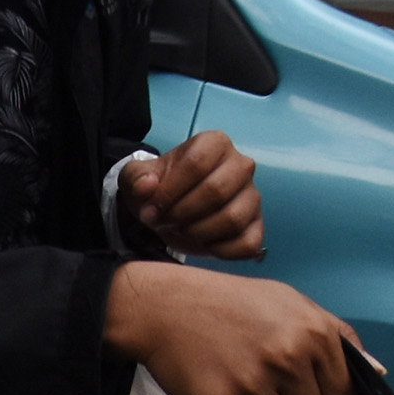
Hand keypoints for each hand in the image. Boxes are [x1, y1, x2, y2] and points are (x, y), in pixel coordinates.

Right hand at [105, 261, 366, 394]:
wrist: (164, 307)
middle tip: (263, 379)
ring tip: (241, 386)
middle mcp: (287, 361)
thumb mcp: (291, 303)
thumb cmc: (229, 304)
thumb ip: (337, 337)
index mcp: (313, 334)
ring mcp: (252, 387)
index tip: (303, 386)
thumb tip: (376, 373)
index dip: (323, 394)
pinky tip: (219, 391)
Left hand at [121, 130, 264, 258]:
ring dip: (198, 232)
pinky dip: (220, 251)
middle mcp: (241, 165)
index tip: (151, 208)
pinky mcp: (257, 226)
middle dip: (182, 213)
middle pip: (216, 191)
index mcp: (215, 144)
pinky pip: (247, 244)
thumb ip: (137, 178)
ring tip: (181, 230)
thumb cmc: (159, 188)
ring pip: (233, 219)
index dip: (169, 191)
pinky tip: (203, 243)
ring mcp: (252, 197)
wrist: (169, 209)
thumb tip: (146, 186)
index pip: (197, 164)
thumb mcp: (137, 178)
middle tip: (165, 221)